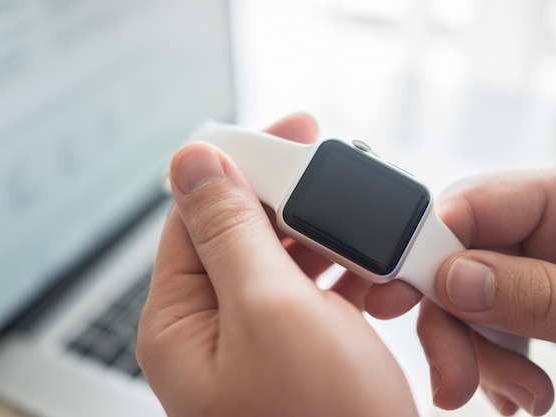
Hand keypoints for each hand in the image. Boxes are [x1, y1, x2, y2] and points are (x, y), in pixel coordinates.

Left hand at [136, 114, 417, 416]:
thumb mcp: (268, 313)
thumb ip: (229, 231)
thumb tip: (193, 161)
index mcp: (182, 316)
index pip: (197, 211)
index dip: (242, 164)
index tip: (292, 132)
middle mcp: (213, 325)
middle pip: (244, 228)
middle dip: (294, 201)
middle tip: (341, 179)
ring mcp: (259, 336)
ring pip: (286, 255)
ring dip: (327, 238)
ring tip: (366, 237)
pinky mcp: (300, 347)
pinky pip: (316, 287)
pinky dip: (346, 271)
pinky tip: (373, 275)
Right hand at [366, 167, 555, 414]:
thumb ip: (542, 293)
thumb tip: (452, 277)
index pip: (474, 204)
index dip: (423, 248)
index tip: (392, 300)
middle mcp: (553, 224)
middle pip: (458, 257)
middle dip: (452, 324)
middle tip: (454, 384)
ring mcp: (543, 263)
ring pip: (466, 298)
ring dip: (476, 354)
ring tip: (521, 399)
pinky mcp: (539, 300)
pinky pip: (489, 323)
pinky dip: (492, 363)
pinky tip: (519, 392)